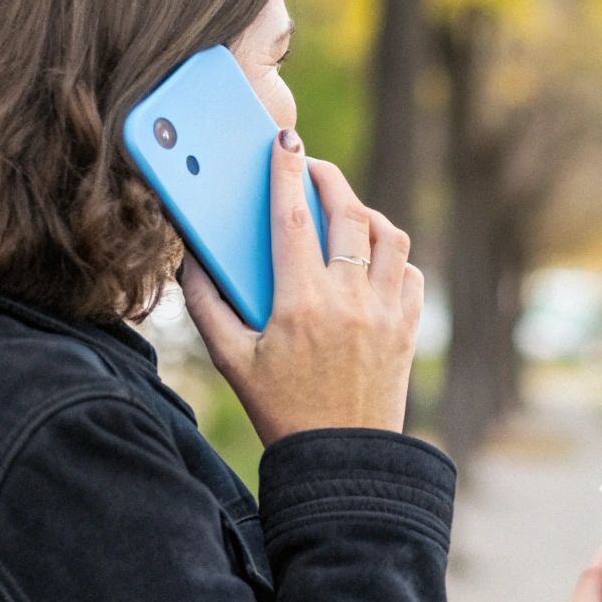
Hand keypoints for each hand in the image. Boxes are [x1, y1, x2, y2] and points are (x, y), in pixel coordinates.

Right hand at [181, 128, 422, 441]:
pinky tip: (372, 258)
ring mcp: (386, 313)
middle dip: (329, 178)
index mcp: (300, 304)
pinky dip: (393, 256)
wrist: (341, 460)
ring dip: (366, 213)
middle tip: (313, 166)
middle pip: (348, 214)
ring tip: (343, 210)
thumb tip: (191, 258)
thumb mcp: (232, 361)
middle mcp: (349, 301)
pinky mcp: (409, 328)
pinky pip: (410, 272)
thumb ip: (206, 305)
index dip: (287, 172)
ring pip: (388, 236)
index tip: (285, 141)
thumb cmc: (281, 410)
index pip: (292, 219)